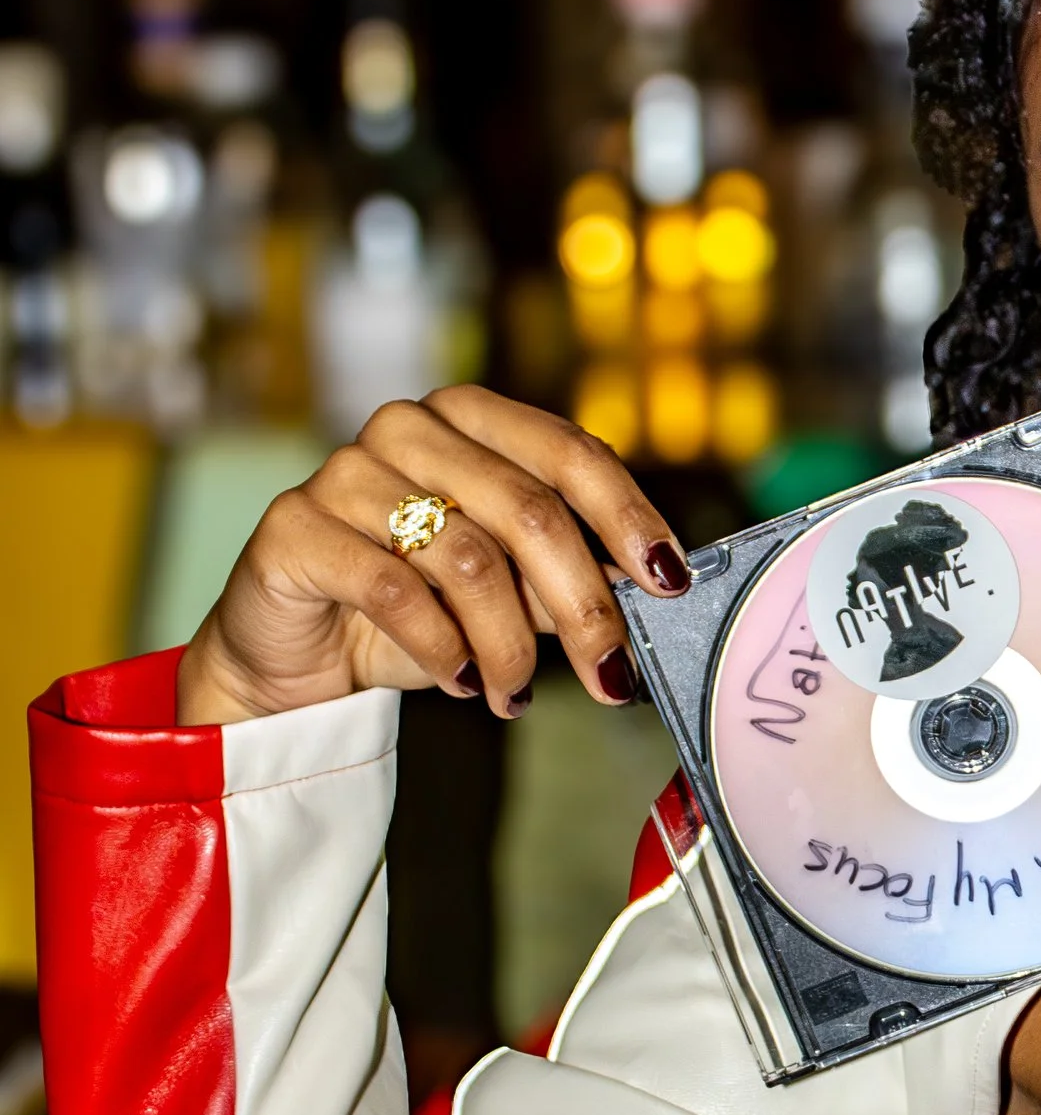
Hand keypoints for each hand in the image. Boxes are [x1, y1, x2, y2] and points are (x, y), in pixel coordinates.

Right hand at [175, 387, 691, 728]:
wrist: (296, 652)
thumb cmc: (413, 610)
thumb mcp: (505, 593)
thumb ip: (567, 576)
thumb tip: (650, 587)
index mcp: (469, 419)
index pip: (569, 452)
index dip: (628, 515)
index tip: (670, 581)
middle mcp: (407, 428)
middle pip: (529, 510)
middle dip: (582, 605)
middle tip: (610, 675)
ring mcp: (345, 471)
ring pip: (468, 557)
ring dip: (509, 645)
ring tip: (516, 694)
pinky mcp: (296, 526)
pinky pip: (396, 589)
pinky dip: (443, 648)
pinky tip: (461, 682)